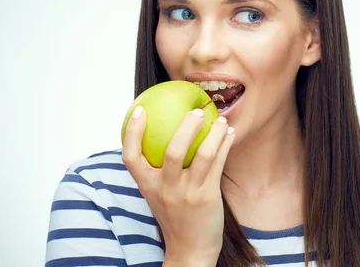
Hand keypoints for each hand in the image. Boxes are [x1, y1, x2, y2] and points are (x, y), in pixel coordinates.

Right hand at [122, 106, 234, 264]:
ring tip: (221, 119)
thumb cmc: (175, 213)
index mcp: (147, 186)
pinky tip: (229, 134)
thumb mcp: (158, 193)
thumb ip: (158, 170)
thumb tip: (163, 133)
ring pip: (202, 155)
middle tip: (197, 111)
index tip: (139, 110)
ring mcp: (187, 194)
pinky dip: (224, 145)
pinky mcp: (207, 197)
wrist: (190, 249)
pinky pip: (218, 164)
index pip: (130, 157)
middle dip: (186, 126)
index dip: (133, 132)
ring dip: (214, 133)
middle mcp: (165, 189)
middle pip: (172, 150)